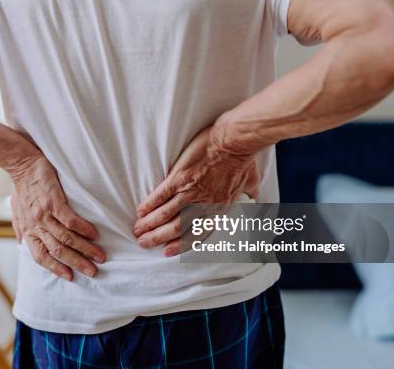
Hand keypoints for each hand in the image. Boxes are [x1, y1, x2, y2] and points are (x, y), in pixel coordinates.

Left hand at [9, 155, 105, 279]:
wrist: (21, 164)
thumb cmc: (20, 187)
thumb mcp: (16, 212)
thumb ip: (22, 229)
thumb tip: (23, 243)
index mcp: (27, 231)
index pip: (41, 256)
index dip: (55, 268)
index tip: (70, 277)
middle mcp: (36, 226)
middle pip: (57, 251)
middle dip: (76, 263)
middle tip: (93, 271)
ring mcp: (44, 214)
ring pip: (66, 238)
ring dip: (85, 249)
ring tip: (100, 256)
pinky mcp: (54, 202)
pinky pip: (70, 221)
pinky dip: (83, 229)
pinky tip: (94, 235)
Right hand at [133, 127, 259, 255]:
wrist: (234, 142)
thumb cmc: (244, 159)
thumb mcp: (251, 181)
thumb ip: (250, 192)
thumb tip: (255, 195)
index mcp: (219, 209)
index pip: (198, 234)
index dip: (181, 245)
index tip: (167, 251)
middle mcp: (202, 206)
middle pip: (176, 228)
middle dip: (158, 237)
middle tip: (144, 243)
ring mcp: (189, 193)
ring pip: (165, 215)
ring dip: (150, 224)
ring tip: (138, 230)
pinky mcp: (178, 179)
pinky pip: (160, 196)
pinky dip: (149, 205)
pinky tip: (141, 211)